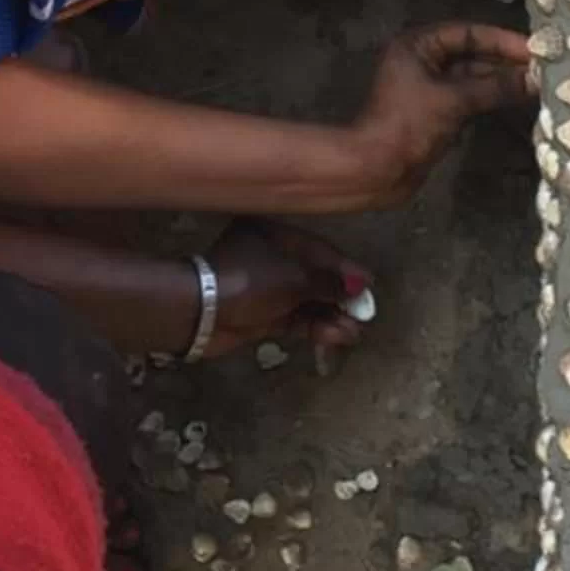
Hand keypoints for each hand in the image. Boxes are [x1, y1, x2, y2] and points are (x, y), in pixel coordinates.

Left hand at [200, 219, 373, 361]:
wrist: (201, 314)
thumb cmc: (248, 282)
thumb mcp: (293, 278)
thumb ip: (329, 282)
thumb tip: (361, 284)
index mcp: (275, 235)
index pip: (319, 250)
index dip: (346, 269)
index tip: (369, 286)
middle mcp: (272, 258)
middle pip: (315, 277)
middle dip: (340, 297)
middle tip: (365, 314)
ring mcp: (267, 288)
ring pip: (307, 301)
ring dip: (331, 316)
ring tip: (354, 332)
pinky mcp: (263, 315)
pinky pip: (296, 318)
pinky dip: (315, 326)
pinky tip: (337, 335)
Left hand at [344, 24, 534, 207]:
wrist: (376, 170)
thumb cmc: (407, 125)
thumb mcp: (454, 100)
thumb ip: (496, 87)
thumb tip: (535, 78)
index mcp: (418, 46)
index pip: (468, 32)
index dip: (501, 40)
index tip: (535, 48)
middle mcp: (424, 61)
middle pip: (473, 54)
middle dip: (506, 61)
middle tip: (544, 67)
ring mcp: (431, 88)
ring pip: (474, 78)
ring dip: (502, 82)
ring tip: (538, 84)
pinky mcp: (438, 113)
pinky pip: (471, 99)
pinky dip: (492, 99)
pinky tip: (519, 100)